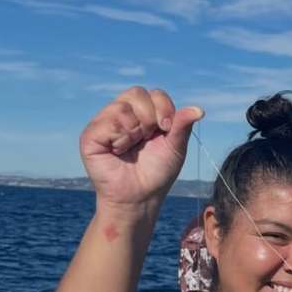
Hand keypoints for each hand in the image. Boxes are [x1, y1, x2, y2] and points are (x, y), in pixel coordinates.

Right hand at [79, 86, 202, 207]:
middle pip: (137, 93)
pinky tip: (119, 151)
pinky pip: (108, 121)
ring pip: (123, 106)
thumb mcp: (175, 148)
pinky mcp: (91, 134)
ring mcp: (105, 122)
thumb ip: (182, 126)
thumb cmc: (157, 174)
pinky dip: (120, 137)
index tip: (167, 129)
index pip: (154, 94)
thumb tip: (200, 109)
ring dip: (135, 131)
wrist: (140, 197)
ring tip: (132, 148)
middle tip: (148, 139)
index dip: (164, 108)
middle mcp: (123, 114)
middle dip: (150, 118)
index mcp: (144, 114)